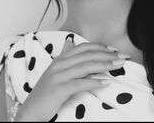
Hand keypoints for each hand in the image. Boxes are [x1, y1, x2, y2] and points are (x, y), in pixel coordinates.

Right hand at [14, 37, 128, 120]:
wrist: (30, 111)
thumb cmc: (46, 92)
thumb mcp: (55, 70)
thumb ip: (64, 56)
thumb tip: (70, 41)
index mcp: (61, 59)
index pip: (84, 47)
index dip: (100, 47)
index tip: (114, 49)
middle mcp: (60, 64)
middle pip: (88, 55)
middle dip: (107, 54)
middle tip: (123, 56)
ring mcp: (59, 75)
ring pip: (86, 66)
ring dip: (105, 65)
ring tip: (118, 65)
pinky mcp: (59, 88)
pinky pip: (80, 83)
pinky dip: (94, 82)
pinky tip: (106, 82)